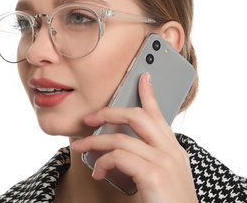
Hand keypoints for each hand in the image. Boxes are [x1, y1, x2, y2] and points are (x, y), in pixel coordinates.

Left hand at [72, 73, 197, 202]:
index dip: (149, 94)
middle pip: (136, 117)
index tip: (142, 78)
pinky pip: (118, 157)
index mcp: (173, 149)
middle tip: (90, 117)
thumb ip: (148, 157)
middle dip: (109, 112)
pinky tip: (97, 172)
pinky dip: (102, 162)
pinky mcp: (154, 175)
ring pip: (120, 138)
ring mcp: (164, 161)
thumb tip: (120, 147)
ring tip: (80, 147)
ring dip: (94, 142)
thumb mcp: (162, 175)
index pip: (158, 114)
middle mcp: (171, 151)